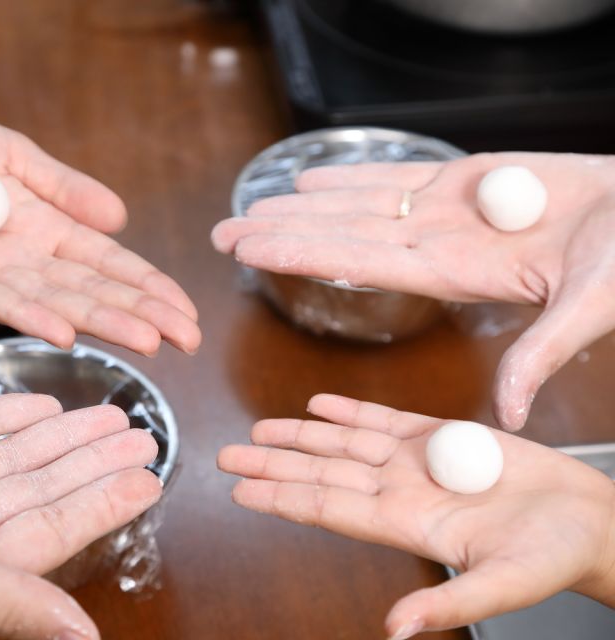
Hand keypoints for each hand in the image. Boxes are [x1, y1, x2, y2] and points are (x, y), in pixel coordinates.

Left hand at [0, 101, 199, 356]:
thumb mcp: (12, 154)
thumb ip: (63, 186)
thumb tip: (119, 218)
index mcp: (40, 230)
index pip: (105, 265)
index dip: (147, 287)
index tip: (185, 312)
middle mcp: (17, 260)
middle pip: (88, 292)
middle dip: (139, 314)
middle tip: (184, 339)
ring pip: (50, 302)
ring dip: (98, 322)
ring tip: (145, 340)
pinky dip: (26, 315)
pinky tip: (62, 331)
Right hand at [0, 394, 160, 638]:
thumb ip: (4, 602)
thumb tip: (81, 634)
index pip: (52, 537)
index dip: (103, 504)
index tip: (148, 477)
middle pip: (38, 494)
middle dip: (88, 463)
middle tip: (138, 433)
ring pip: (7, 462)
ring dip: (55, 437)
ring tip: (104, 413)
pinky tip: (36, 404)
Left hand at [211, 153, 614, 428]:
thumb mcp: (590, 308)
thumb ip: (543, 354)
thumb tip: (511, 414)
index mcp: (454, 273)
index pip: (357, 262)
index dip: (302, 254)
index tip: (252, 253)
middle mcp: (437, 243)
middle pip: (341, 236)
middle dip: (282, 233)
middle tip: (224, 234)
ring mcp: (446, 211)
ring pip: (359, 205)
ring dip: (304, 204)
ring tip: (252, 204)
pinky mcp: (465, 179)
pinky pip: (397, 175)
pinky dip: (354, 174)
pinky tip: (310, 178)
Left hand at [218, 394, 614, 638]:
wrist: (590, 523)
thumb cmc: (556, 556)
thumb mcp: (505, 585)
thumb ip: (449, 602)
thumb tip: (395, 630)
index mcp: (408, 524)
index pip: (327, 507)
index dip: (282, 497)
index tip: (239, 491)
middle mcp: (402, 491)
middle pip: (322, 471)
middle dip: (273, 463)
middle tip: (225, 455)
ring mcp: (419, 462)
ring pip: (344, 441)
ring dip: (301, 434)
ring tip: (259, 429)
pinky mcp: (443, 436)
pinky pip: (385, 419)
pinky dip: (350, 409)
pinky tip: (320, 404)